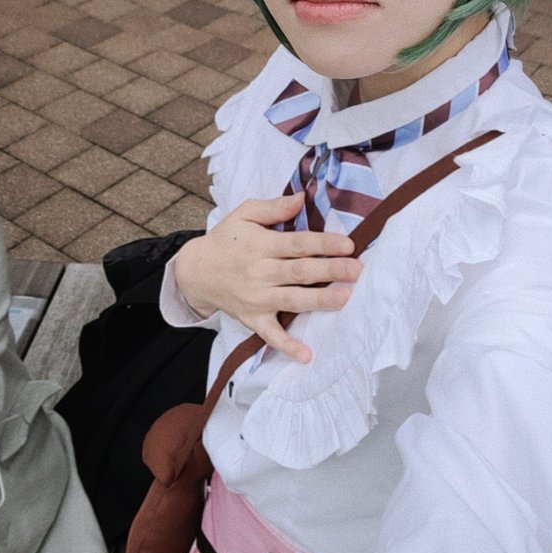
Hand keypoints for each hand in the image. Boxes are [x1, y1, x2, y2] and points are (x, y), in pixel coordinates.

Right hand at [174, 193, 360, 361]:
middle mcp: (260, 272)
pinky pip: (271, 335)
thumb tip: (302, 197)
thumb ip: (273, 207)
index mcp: (261, 245)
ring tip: (345, 298)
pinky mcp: (252, 318)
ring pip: (292, 300)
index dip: (323, 244)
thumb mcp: (244, 214)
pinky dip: (287, 346)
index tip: (348, 244)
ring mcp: (257, 298)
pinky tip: (307, 355)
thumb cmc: (226, 239)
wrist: (195, 271)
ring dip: (319, 300)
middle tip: (357, 270)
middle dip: (330, 270)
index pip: (297, 244)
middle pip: (300, 272)